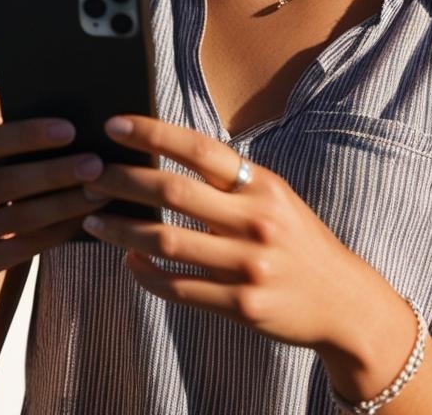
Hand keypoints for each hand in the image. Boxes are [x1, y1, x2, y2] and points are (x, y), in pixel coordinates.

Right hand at [0, 88, 109, 321]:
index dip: (27, 135)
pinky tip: (85, 217)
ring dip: (66, 204)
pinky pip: (26, 247)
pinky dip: (59, 231)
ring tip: (101, 190)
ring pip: (21, 218)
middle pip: (5, 182)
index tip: (70, 129)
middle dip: (55, 172)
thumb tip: (8, 97)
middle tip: (97, 163)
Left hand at [81, 115, 386, 353]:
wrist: (344, 303)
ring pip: (166, 240)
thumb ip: (230, 183)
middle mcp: (257, 221)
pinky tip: (128, 259)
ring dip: (121, 228)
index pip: (199, 150)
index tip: (114, 125)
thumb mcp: (276, 201)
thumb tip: (165, 156)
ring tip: (92, 219)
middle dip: (122, 180)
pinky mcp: (242, 306)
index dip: (153, 133)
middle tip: (88, 175)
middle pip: (173, 191)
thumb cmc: (298, 244)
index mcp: (264, 187)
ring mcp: (250, 266)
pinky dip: (145, 272)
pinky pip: (178, 287)